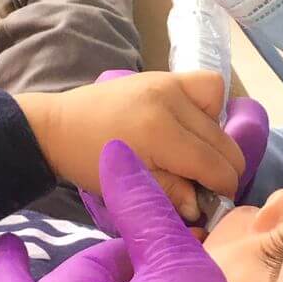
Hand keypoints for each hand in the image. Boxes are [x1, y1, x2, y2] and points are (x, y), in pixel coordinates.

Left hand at [17, 70, 244, 223]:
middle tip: (208, 184)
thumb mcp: (132, 186)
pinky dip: (209, 107)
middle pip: (221, 140)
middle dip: (223, 167)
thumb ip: (173, 193)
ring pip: (220, 109)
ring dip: (217, 136)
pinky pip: (206, 86)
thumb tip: (203, 206)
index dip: (222, 187)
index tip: (218, 200)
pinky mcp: (164, 75)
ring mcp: (168, 82)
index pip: (212, 163)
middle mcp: (170, 101)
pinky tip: (191, 125)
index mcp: (159, 133)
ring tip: (197, 152)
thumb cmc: (90, 162)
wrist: (59, 127)